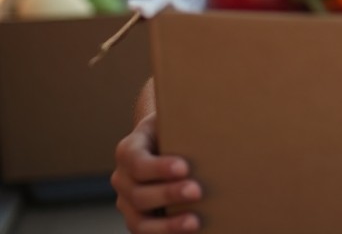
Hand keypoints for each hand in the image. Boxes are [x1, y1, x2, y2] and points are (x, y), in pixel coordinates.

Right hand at [111, 113, 202, 232]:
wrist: (164, 139)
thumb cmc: (174, 127)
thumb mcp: (174, 119)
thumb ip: (184, 124)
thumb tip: (219, 125)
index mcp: (128, 150)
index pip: (137, 162)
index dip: (159, 168)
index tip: (185, 167)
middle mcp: (122, 178)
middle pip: (139, 193)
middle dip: (169, 194)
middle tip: (197, 191)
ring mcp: (126, 202)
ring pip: (139, 221)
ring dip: (167, 224)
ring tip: (194, 222)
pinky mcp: (137, 218)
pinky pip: (145, 233)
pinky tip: (189, 230)